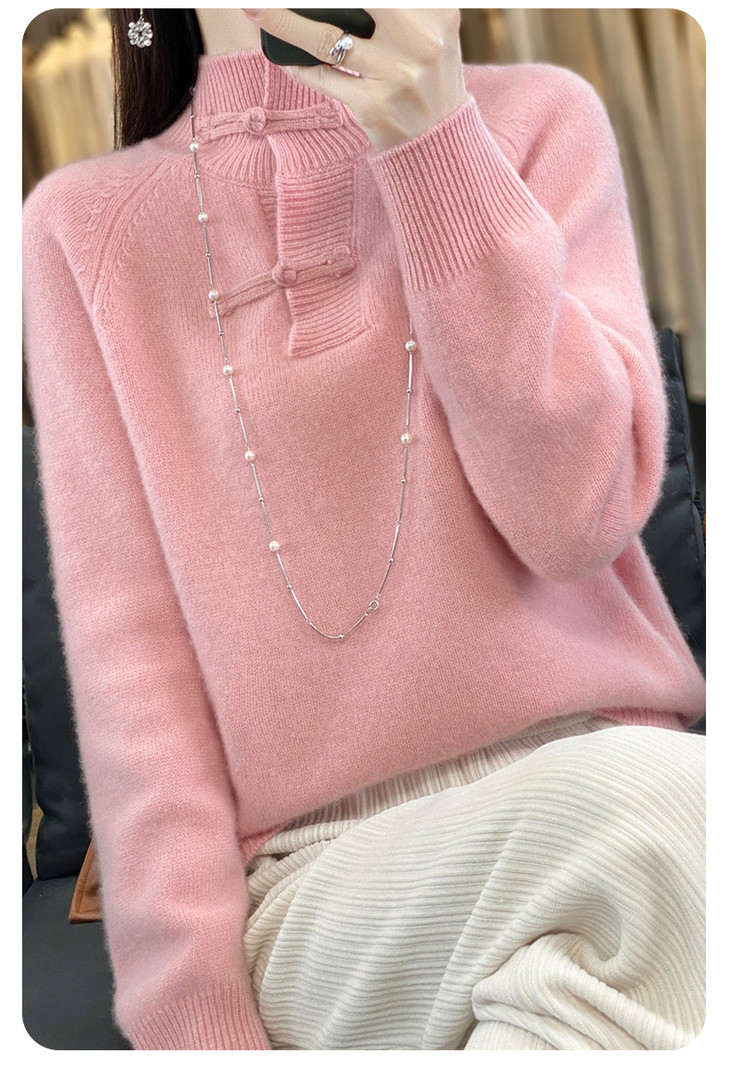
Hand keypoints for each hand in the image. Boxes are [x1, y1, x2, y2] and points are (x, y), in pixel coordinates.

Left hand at [241, 9, 467, 150]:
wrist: (441, 144)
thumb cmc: (428, 80)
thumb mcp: (431, 32)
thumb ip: (400, 10)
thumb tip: (333, 4)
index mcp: (436, 11)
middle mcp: (420, 39)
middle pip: (347, 2)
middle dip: (303, 2)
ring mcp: (397, 74)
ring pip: (325, 38)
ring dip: (283, 23)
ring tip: (256, 10)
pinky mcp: (376, 105)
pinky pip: (325, 78)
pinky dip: (301, 66)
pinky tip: (286, 58)